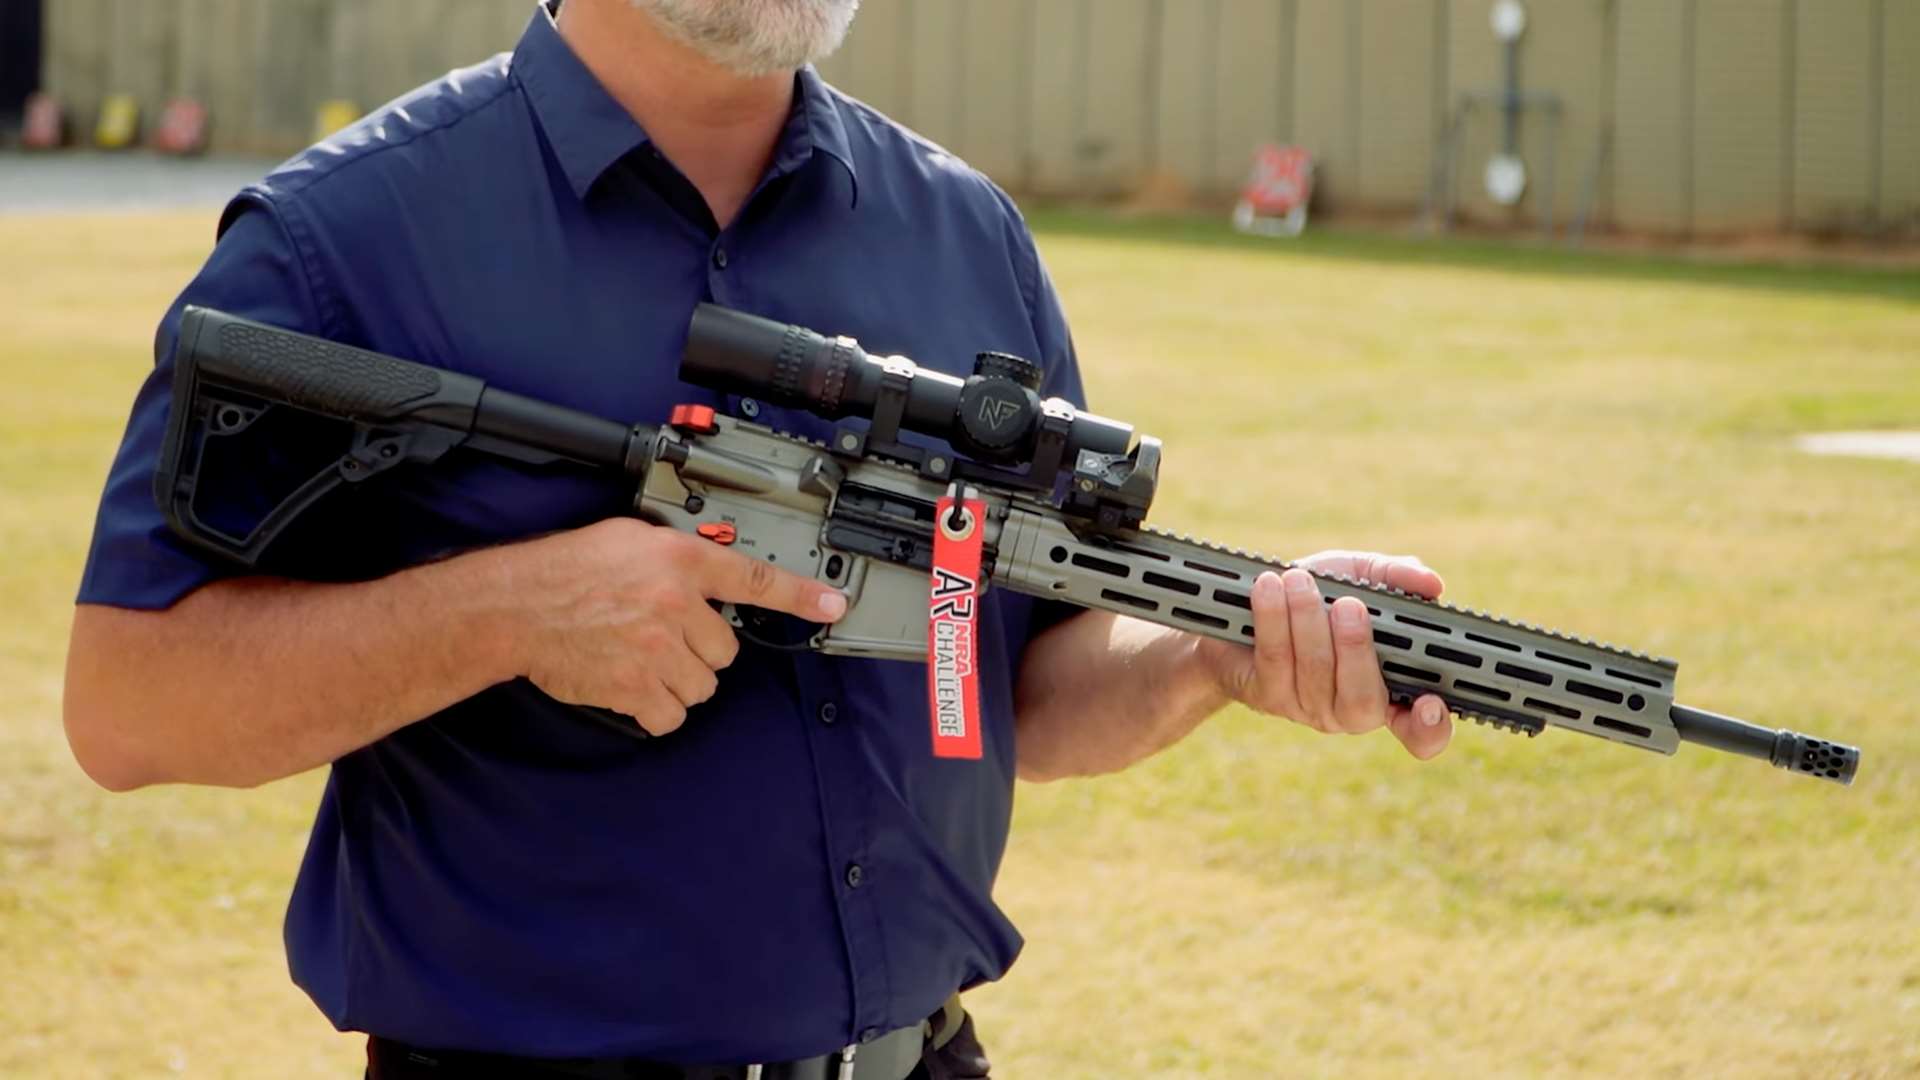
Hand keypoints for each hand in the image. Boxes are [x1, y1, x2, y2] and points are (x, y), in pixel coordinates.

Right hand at [492, 518, 846, 734]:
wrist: (519, 605)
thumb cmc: (568, 570)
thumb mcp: (633, 540)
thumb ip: (678, 560)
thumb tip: (708, 580)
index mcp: (680, 561)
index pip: (754, 579)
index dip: (800, 595)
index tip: (834, 606)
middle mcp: (675, 603)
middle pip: (725, 650)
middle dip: (700, 650)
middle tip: (664, 638)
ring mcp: (657, 648)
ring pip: (702, 686)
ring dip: (679, 681)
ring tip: (643, 660)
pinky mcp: (635, 687)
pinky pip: (671, 716)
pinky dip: (656, 711)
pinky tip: (633, 688)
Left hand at [1197, 550, 1452, 759]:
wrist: (1245, 609)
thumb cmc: (1318, 595)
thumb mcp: (1358, 576)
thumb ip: (1395, 577)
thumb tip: (1431, 584)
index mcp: (1389, 687)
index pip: (1420, 730)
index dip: (1430, 728)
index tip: (1432, 703)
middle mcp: (1352, 709)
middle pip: (1362, 701)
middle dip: (1355, 649)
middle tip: (1351, 605)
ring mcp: (1309, 709)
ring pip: (1314, 673)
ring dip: (1306, 621)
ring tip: (1299, 580)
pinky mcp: (1268, 696)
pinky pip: (1275, 660)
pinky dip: (1273, 619)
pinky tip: (1269, 588)